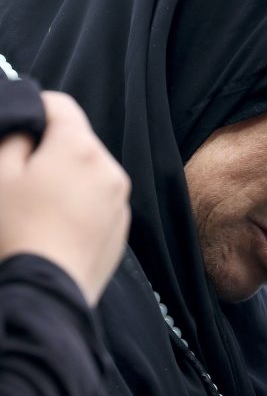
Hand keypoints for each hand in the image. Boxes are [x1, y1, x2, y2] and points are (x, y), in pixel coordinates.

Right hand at [0, 92, 129, 305]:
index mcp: (80, 148)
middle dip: (51, 149)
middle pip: (78, 141)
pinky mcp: (122, 228)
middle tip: (21, 176)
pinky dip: (80, 204)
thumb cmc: (16, 230)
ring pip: (90, 172)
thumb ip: (15, 138)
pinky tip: (55, 226)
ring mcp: (120, 201)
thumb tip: (29, 128)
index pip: (62, 106)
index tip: (20, 128)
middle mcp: (110, 169)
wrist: (46, 289)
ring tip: (38, 206)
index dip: (36, 109)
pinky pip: (100, 202)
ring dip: (67, 178)